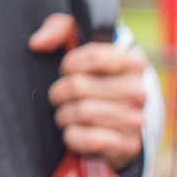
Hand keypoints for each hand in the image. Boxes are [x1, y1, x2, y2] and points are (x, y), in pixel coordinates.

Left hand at [28, 13, 147, 168]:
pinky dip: (73, 137)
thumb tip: (37, 43)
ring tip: (67, 114)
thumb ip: (59, 30)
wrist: (120, 120)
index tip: (67, 70)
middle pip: (78, 86)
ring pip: (81, 113)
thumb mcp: (81, 45)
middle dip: (60, 93)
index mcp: (134, 62)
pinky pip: (88, 139)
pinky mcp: (128, 146)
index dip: (70, 64)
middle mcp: (139, 91)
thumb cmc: (95, 78)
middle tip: (62, 97)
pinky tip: (77, 133)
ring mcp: (136, 120)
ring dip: (64, 115)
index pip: (93, 56)